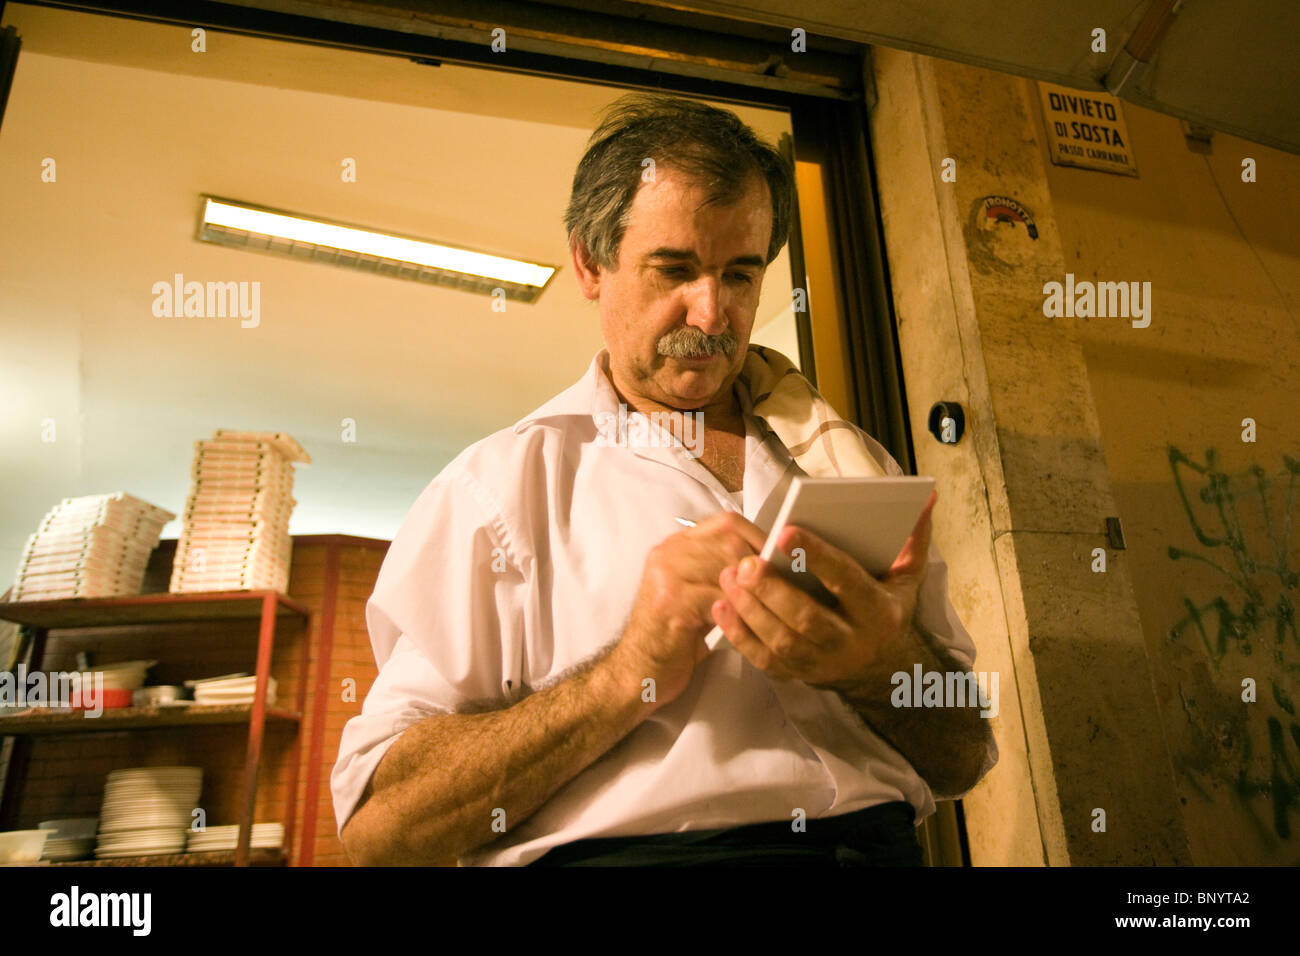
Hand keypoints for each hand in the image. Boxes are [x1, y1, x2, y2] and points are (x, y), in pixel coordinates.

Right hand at [613, 512, 767, 709]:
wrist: (638, 671)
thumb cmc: (675, 637)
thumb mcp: (698, 596)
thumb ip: (722, 574)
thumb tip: (769, 564)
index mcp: (676, 546)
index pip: (726, 522)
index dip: (757, 537)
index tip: (778, 558)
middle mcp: (668, 553)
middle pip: (730, 541)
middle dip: (758, 566)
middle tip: (778, 587)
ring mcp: (666, 574)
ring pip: (728, 568)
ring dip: (751, 591)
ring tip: (764, 609)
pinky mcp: (670, 601)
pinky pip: (719, 598)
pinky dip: (738, 612)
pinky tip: (744, 626)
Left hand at [711, 490, 936, 690]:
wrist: (883, 670)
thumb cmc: (887, 609)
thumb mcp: (907, 578)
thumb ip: (912, 538)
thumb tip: (926, 496)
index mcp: (878, 612)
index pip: (846, 582)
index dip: (817, 557)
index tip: (786, 532)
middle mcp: (851, 643)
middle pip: (808, 619)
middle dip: (774, 590)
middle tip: (746, 562)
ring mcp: (822, 663)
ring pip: (782, 642)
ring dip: (751, 610)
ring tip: (729, 577)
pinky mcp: (798, 675)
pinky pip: (764, 660)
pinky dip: (739, 635)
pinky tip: (721, 607)